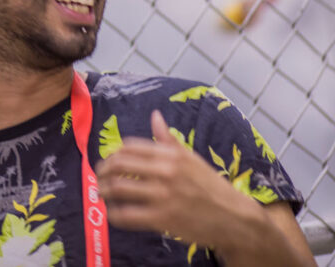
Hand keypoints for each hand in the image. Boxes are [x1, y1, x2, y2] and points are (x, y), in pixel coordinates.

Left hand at [94, 109, 255, 248]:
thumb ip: (168, 140)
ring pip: (118, 188)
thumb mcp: (192, 158)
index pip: (129, 147)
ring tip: (102, 193)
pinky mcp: (162, 219)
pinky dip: (114, 214)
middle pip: (119, 164)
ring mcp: (163, 196)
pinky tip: (114, 213)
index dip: (114, 154)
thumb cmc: (211, 187)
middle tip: (99, 177)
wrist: (235, 219)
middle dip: (103, 170)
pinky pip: (127, 215)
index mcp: (172, 155)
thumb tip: (155, 115)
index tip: (110, 161)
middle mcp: (166, 172)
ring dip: (104, 191)